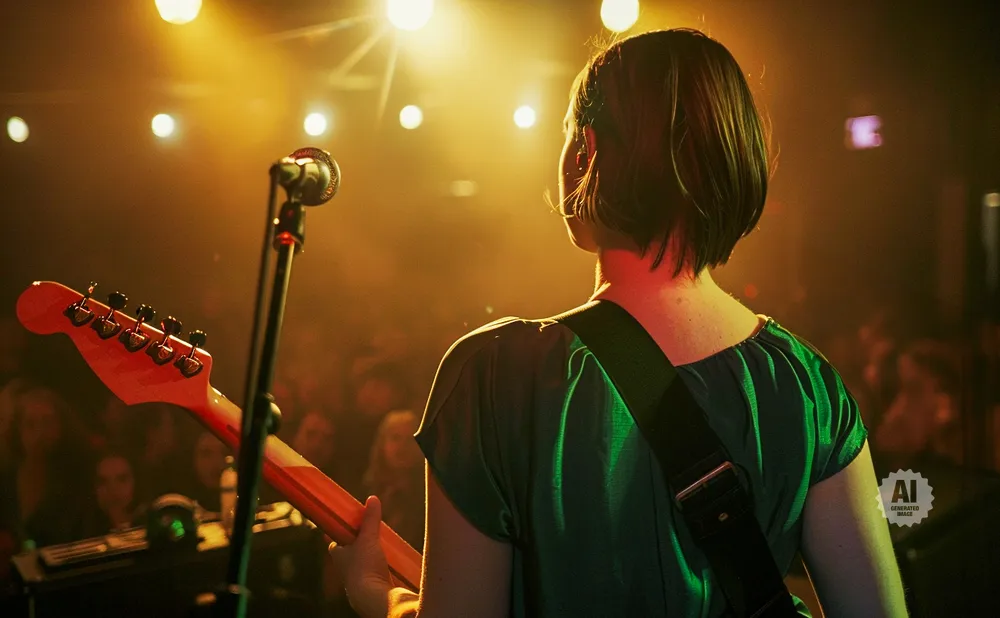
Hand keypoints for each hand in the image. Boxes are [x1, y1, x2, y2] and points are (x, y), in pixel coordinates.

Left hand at [329, 496, 392, 617]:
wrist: (372, 597)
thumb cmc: (364, 566)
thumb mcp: (368, 538)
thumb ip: (370, 519)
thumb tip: (372, 499)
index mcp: (337, 554)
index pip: (335, 541)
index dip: (340, 532)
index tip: (348, 525)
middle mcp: (344, 567)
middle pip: (349, 550)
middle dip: (358, 543)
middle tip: (370, 533)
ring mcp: (356, 577)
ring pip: (361, 562)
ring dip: (369, 555)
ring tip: (381, 547)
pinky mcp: (369, 584)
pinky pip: (373, 571)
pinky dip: (378, 566)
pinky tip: (388, 563)